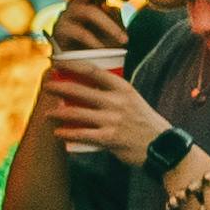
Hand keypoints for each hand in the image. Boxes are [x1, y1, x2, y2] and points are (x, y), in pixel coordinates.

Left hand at [36, 38, 160, 162]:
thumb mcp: (132, 99)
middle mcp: (117, 101)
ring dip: (58, 113)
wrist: (163, 146)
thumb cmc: (143, 121)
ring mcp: (113, 120)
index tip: (58, 63)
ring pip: (77, 113)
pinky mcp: (110, 138)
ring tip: (46, 113)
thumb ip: (113, 92)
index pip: (93, 71)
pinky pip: (82, 134)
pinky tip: (57, 132)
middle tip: (47, 87)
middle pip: (80, 90)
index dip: (72, 65)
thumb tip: (87, 86)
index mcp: (123, 87)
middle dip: (59, 87)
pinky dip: (67, 133)